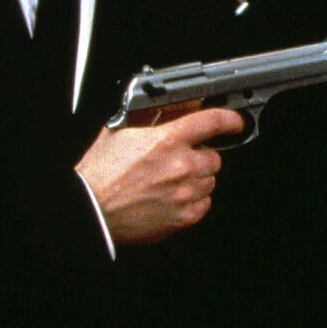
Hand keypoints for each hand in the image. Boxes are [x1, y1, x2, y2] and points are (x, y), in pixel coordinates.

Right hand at [75, 106, 244, 245]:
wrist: (92, 209)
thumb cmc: (100, 173)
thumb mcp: (121, 131)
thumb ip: (150, 119)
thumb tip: (169, 111)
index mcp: (167, 139)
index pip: (212, 121)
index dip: (229, 119)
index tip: (234, 122)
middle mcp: (181, 165)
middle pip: (214, 156)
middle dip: (200, 156)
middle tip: (180, 160)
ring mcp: (185, 193)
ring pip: (210, 181)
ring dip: (197, 178)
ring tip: (171, 181)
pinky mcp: (183, 217)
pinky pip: (204, 204)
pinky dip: (194, 200)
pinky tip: (173, 197)